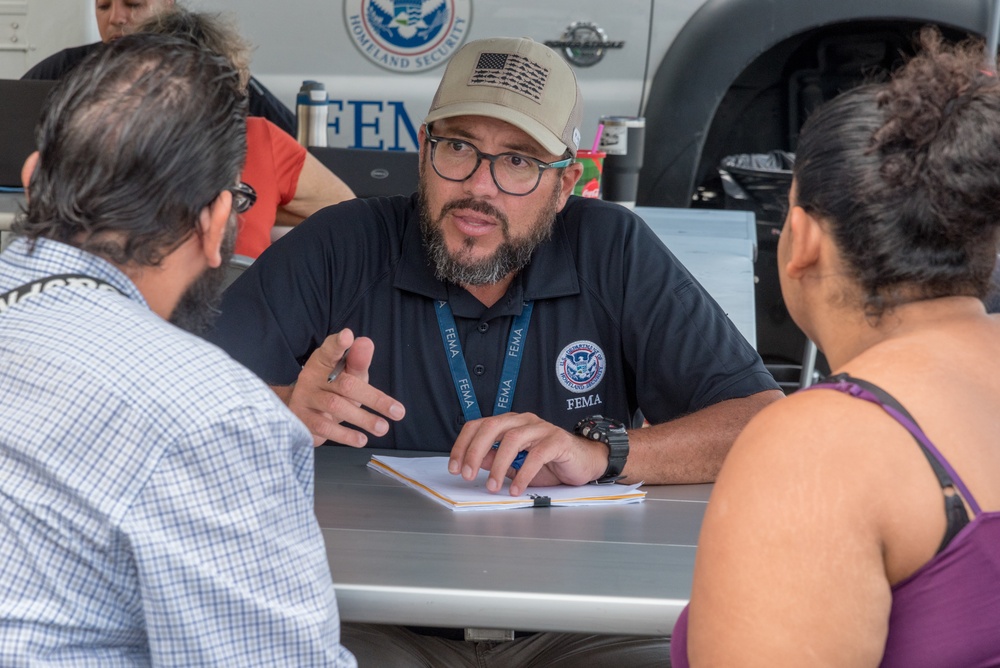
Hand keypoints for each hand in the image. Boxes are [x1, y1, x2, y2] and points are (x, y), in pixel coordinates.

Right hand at [287, 329, 404, 445]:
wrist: (303, 410)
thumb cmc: (332, 388)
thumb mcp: (348, 373)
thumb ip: (358, 361)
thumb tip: (365, 342)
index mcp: (324, 360)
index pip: (331, 349)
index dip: (339, 343)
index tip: (347, 336)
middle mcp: (311, 376)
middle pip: (345, 384)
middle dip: (374, 398)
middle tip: (398, 412)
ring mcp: (305, 397)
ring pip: (335, 406)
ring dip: (363, 418)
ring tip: (383, 428)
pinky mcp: (302, 418)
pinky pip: (324, 427)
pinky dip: (345, 435)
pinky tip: (361, 439)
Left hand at [448, 412, 608, 495]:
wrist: (584, 462)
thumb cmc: (549, 462)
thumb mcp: (516, 464)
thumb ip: (494, 460)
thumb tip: (473, 463)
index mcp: (509, 423)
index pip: (478, 426)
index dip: (462, 445)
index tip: (454, 467)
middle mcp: (523, 421)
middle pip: (491, 427)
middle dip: (474, 452)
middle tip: (467, 475)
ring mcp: (541, 428)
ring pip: (512, 440)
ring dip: (498, 465)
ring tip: (492, 486)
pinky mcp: (557, 440)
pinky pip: (536, 455)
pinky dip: (522, 473)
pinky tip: (515, 488)